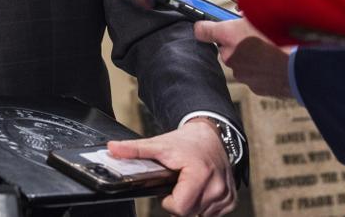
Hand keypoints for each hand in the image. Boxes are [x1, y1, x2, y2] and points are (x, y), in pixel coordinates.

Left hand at [108, 120, 235, 216]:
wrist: (210, 136)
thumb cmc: (186, 143)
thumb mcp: (158, 145)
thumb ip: (135, 150)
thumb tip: (113, 149)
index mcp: (200, 175)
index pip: (179, 207)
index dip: (167, 199)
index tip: (167, 185)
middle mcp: (217, 187)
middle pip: (189, 212)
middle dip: (178, 201)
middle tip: (177, 183)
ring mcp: (226, 195)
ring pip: (200, 215)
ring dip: (191, 204)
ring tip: (188, 184)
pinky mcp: (231, 199)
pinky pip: (212, 213)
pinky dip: (203, 205)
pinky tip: (199, 190)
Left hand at [195, 19, 293, 98]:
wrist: (302, 67)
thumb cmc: (284, 38)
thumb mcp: (264, 15)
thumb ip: (248, 13)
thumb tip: (244, 10)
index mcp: (227, 35)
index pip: (202, 31)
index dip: (205, 28)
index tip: (207, 28)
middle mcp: (230, 56)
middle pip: (227, 48)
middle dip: (238, 44)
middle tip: (256, 37)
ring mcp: (242, 74)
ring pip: (242, 63)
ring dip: (252, 58)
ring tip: (272, 51)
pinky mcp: (255, 87)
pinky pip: (256, 77)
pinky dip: (264, 71)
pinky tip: (278, 64)